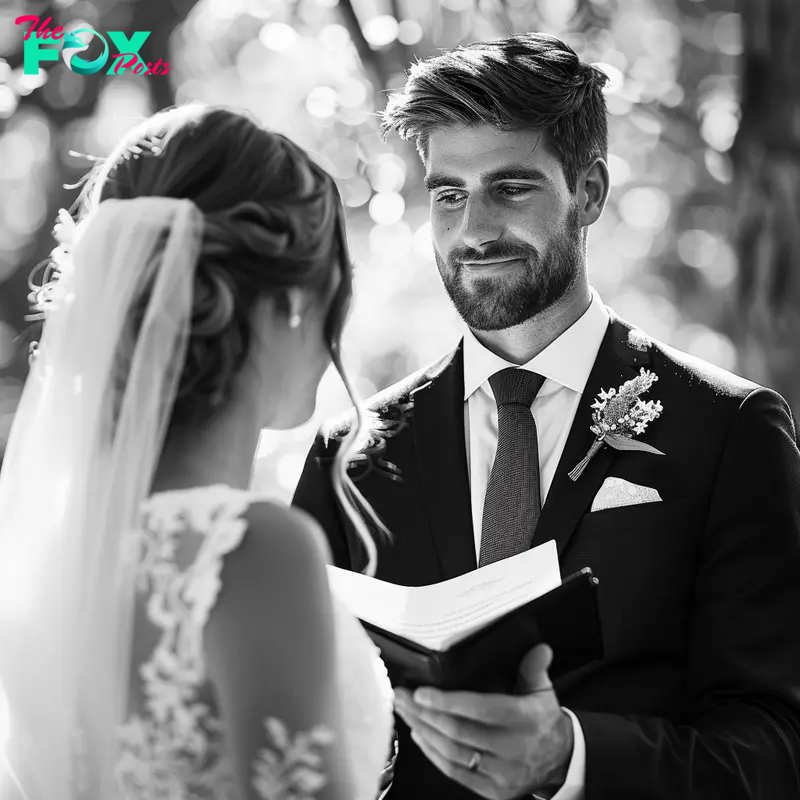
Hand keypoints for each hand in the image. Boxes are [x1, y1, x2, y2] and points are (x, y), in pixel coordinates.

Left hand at [393, 644, 573, 799]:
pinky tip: (419, 735)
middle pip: (460, 732)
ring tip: (405, 712)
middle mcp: (513, 749)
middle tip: (402, 697)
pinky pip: (456, 773)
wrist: (560, 761)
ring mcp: (502, 773)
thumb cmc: (542, 720)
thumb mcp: (544, 691)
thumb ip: (534, 668)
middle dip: (425, 714)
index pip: (481, 710)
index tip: (421, 692)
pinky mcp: (493, 791)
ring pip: (454, 753)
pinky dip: (433, 754)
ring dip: (424, 731)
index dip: (448, 702)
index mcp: (525, 719)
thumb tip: (540, 648)